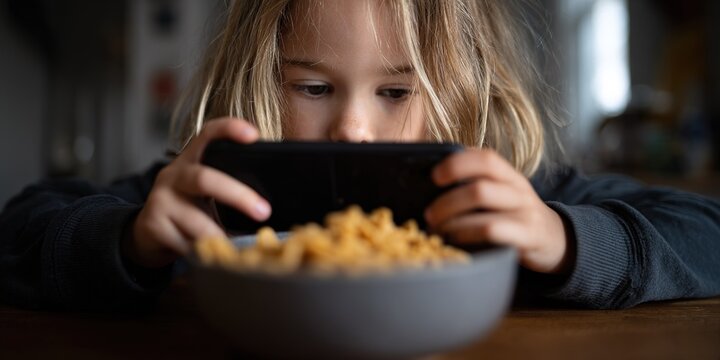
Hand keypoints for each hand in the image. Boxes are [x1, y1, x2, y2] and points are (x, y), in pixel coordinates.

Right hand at [123, 117, 271, 267]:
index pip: (208, 135)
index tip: (253, 135)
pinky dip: (204, 252)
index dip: (229, 129)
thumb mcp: (205, 193)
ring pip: (197, 220)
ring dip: (221, 236)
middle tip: (263, 211)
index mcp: (191, 160)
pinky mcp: (152, 224)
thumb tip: (269, 207)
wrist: (146, 235)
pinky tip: (213, 256)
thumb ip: (228, 189)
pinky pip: (185, 243)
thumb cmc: (188, 210)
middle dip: (238, 195)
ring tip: (237, 247)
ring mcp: (160, 199)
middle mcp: (174, 175)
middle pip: (205, 179)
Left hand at [424, 148, 572, 273]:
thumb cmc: (514, 214)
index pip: (486, 158)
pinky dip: (466, 235)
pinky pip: (491, 231)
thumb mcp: (501, 192)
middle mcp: (518, 190)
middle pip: (480, 187)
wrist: (554, 239)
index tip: (434, 177)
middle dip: (447, 201)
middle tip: (428, 214)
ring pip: (484, 211)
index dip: (457, 164)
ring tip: (436, 230)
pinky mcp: (527, 236)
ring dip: (452, 220)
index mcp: (509, 175)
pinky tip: (454, 242)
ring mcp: (524, 212)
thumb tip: (431, 175)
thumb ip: (476, 181)